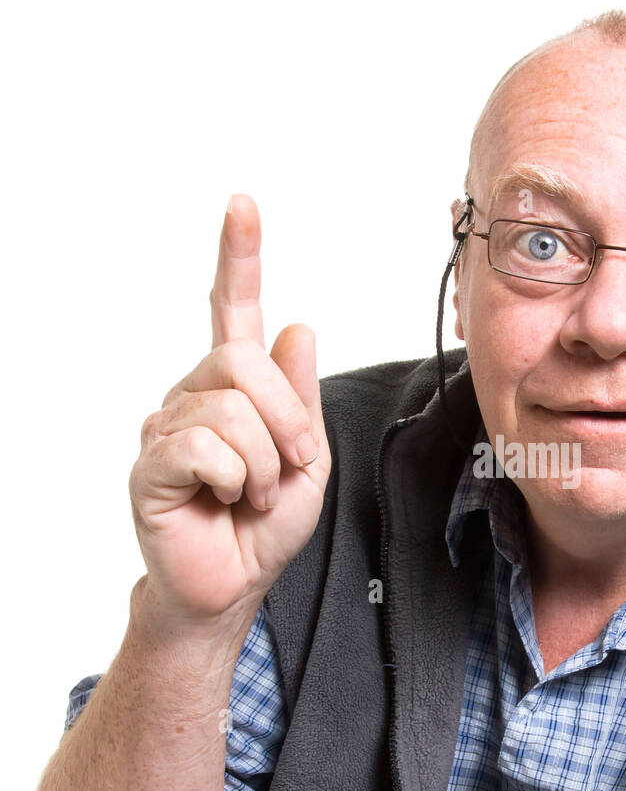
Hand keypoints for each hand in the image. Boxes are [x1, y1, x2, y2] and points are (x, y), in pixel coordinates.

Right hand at [129, 195, 331, 626]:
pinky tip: (222, 499)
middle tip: (290, 467)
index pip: (233, 312)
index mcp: (236, 389)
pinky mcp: (151, 464)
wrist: (233, 585)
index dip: (239, 258)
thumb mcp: (308, 459)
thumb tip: (296, 327)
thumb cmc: (264, 525)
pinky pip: (204, 448)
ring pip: (231, 411)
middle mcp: (195, 395)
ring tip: (250, 494)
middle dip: (286, 420)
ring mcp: (167, 426)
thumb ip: (300, 398)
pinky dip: (233, 479)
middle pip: (243, 361)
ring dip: (263, 463)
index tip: (242, 206)